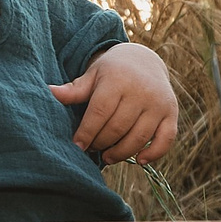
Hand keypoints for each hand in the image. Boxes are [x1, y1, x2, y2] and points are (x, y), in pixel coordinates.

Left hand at [48, 43, 178, 163]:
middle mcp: (141, 91)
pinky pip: (165, 140)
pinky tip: (138, 161)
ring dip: (120, 153)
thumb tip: (49, 92)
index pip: (99, 113)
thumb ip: (75, 89)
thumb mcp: (93, 76)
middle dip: (101, 143)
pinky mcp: (171, 113)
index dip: (86, 133)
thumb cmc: (112, 71)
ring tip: (107, 156)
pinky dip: (153, 154)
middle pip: (117, 128)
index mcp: (118, 80)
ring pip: (138, 138)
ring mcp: (158, 103)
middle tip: (91, 149)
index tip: (77, 146)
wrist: (145, 60)